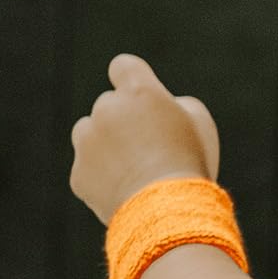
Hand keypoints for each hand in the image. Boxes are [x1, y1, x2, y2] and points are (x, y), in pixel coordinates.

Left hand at [69, 53, 220, 226]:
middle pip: (108, 105)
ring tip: (132, 168)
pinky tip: (125, 190)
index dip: (129, 77)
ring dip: (104, 143)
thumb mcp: (198, 122)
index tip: (133, 90)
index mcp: (139, 91)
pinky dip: (101, 176)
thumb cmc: (189, 162)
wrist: (166, 212)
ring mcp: (88, 142)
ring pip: (89, 133)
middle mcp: (107, 110)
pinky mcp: (79, 174)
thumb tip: (159, 110)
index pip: (123, 66)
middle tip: (146, 144)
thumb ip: (173, 105)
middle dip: (122, 119)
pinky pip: (87, 168)